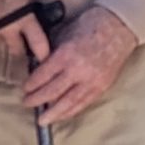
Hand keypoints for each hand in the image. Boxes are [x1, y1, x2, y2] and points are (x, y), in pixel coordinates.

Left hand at [21, 6, 136, 125]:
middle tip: (27, 103)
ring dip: (53, 113)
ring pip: (68, 103)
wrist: (119, 26)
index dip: (32, 84)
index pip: (43, 75)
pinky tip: (62, 115)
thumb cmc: (92, 24)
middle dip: (37, 99)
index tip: (25, 88)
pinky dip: (71, 111)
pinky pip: (84, 103)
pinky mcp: (102, 86)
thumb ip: (54, 52)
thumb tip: (41, 65)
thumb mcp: (66, 33)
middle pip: (52, 92)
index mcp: (66, 54)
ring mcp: (91, 81)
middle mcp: (78, 70)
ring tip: (43, 120)